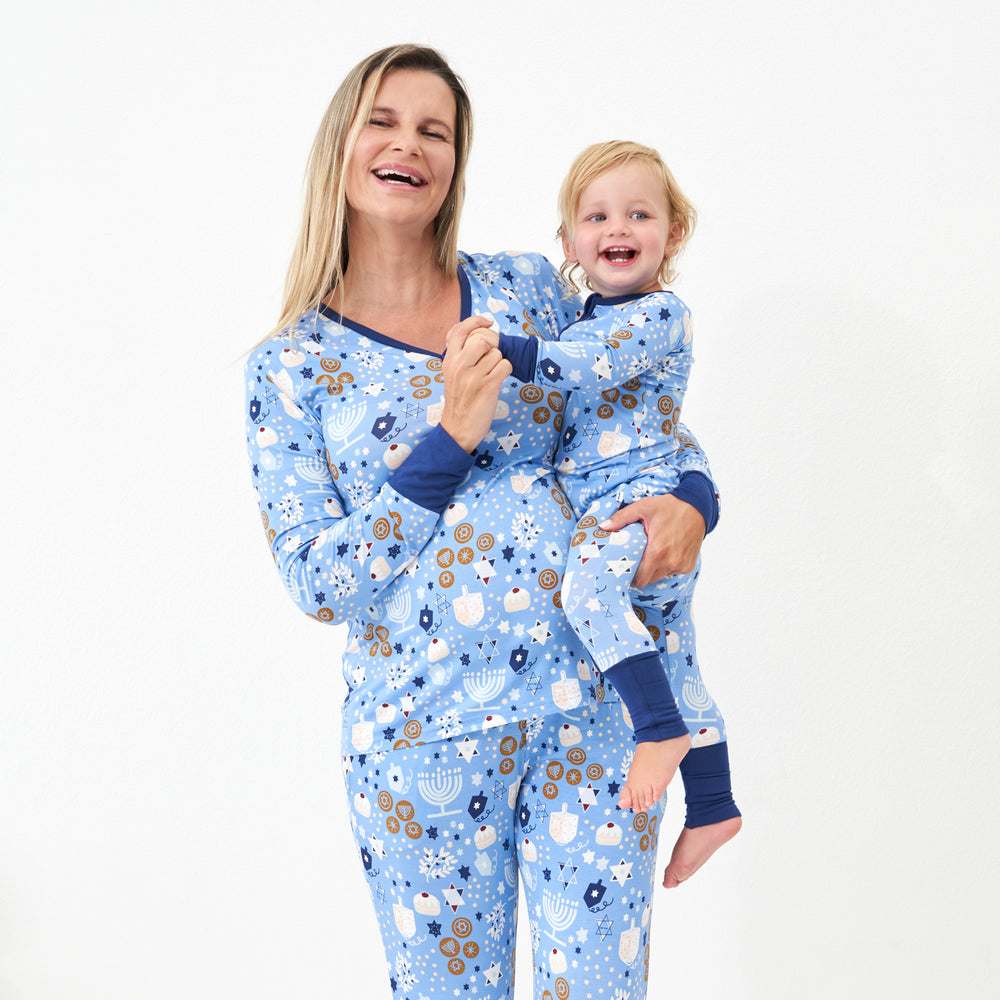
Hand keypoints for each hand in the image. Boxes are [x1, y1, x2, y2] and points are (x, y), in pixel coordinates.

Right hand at [440, 316, 510, 452]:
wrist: (458, 428)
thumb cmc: (459, 401)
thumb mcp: (451, 374)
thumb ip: (460, 355)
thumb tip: (478, 333)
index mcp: (449, 361)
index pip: (460, 330)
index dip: (476, 321)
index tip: (487, 322)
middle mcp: (459, 366)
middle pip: (482, 338)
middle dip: (492, 346)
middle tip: (491, 358)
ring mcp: (473, 376)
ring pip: (497, 353)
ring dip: (499, 363)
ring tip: (491, 375)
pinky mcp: (488, 386)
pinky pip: (505, 366)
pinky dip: (506, 372)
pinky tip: (498, 380)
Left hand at [600, 494, 703, 586]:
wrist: (697, 506)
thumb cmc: (669, 506)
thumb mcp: (643, 507)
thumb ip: (621, 518)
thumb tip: (602, 527)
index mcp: (657, 551)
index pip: (639, 579)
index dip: (630, 576)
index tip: (625, 569)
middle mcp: (671, 562)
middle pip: (648, 580)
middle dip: (640, 573)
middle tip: (636, 560)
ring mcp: (681, 565)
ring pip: (660, 577)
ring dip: (654, 570)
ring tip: (651, 553)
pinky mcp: (689, 566)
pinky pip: (672, 572)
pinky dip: (667, 566)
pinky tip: (665, 552)